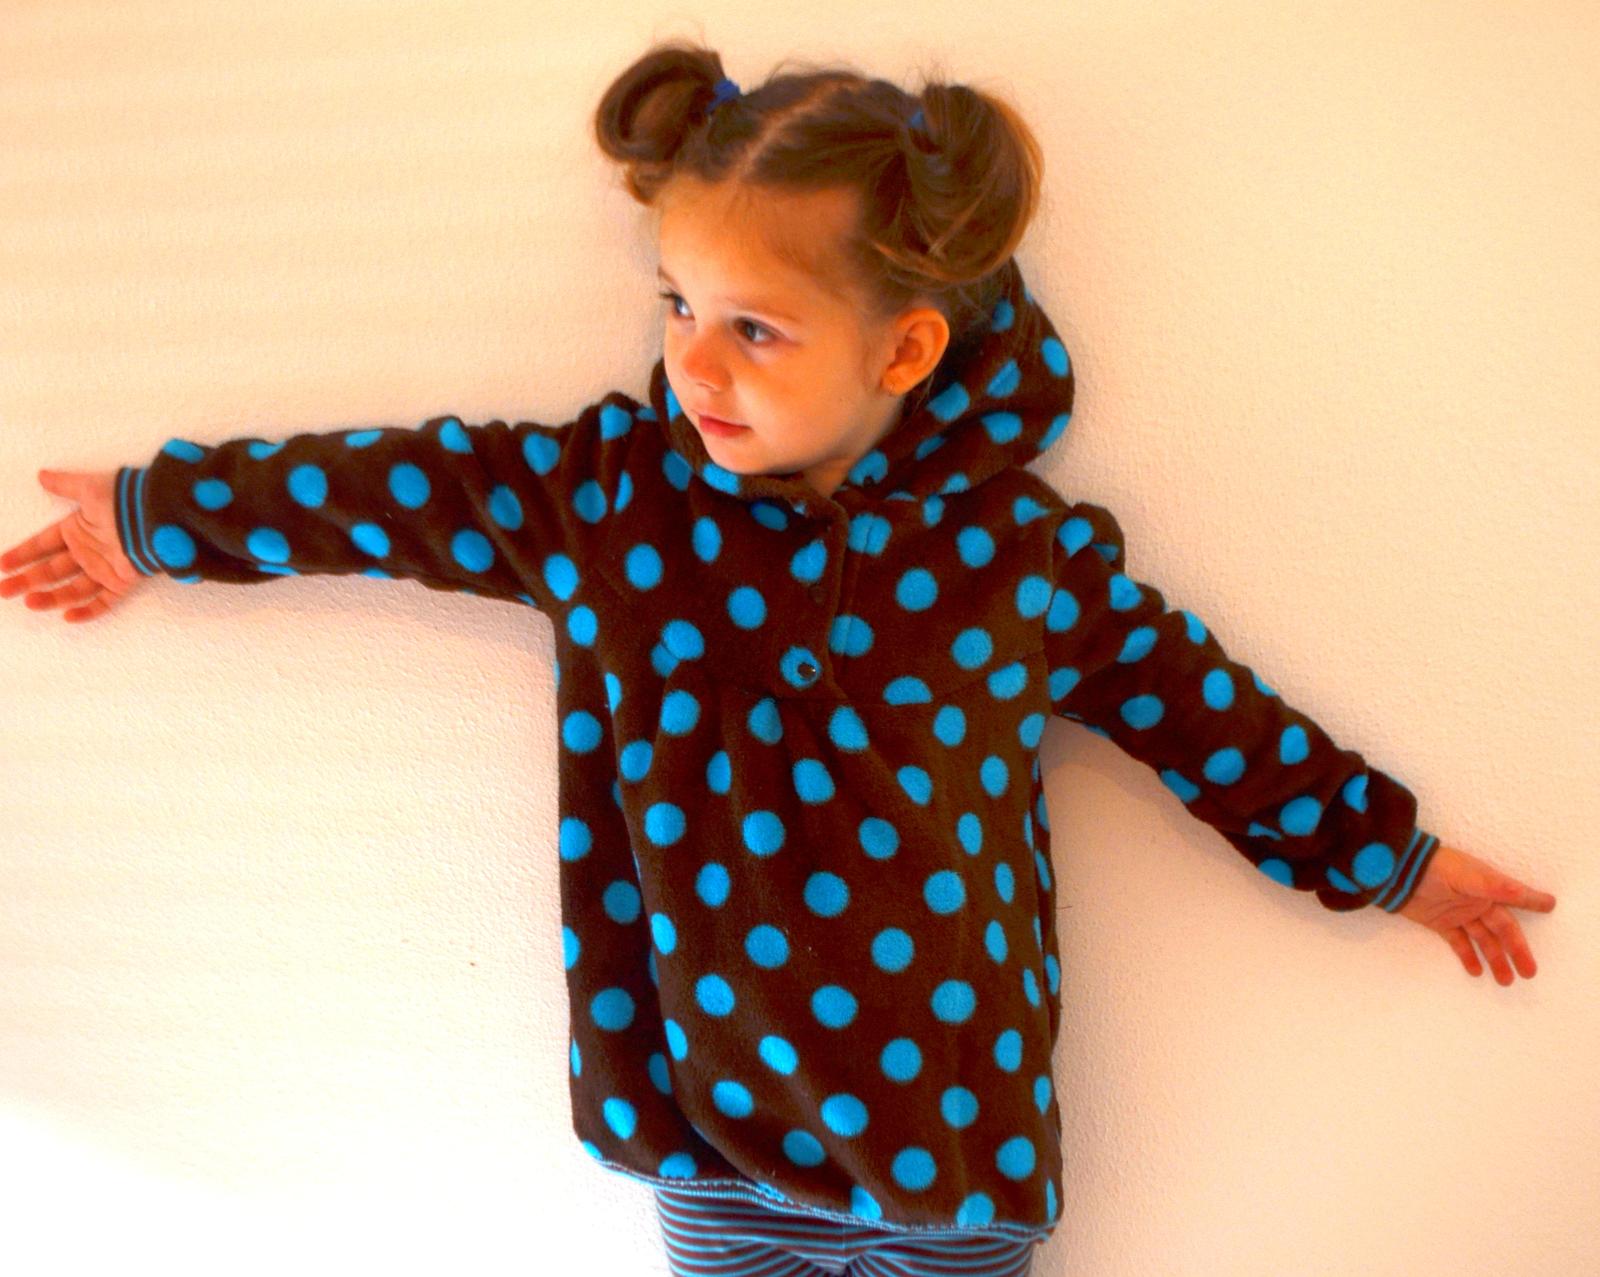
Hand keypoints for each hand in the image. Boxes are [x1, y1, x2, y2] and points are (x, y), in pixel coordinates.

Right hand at [0, 469, 142, 622]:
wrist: (158, 514)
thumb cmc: (124, 499)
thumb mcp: (89, 488)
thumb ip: (65, 484)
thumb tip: (42, 475)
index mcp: (77, 529)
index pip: (43, 545)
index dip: (22, 554)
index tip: (2, 565)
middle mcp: (87, 551)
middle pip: (52, 570)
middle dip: (26, 580)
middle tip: (3, 590)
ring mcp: (104, 568)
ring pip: (73, 588)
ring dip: (51, 596)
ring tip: (29, 603)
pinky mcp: (122, 581)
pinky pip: (105, 601)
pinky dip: (89, 611)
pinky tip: (68, 617)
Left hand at [1395, 843, 1556, 985]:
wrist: (1396, 872)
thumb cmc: (1434, 867)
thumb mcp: (1467, 876)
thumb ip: (1495, 887)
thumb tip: (1524, 893)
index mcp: (1487, 887)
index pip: (1515, 898)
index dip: (1532, 901)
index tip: (1551, 906)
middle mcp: (1477, 901)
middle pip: (1502, 929)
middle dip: (1517, 951)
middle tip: (1530, 972)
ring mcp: (1459, 913)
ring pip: (1483, 940)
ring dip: (1495, 960)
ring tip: (1507, 981)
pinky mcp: (1440, 922)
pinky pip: (1459, 942)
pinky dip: (1468, 957)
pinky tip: (1477, 972)